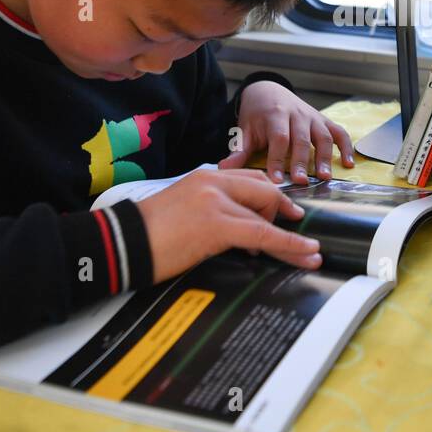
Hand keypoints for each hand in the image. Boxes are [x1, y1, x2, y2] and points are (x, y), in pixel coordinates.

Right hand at [137, 168, 320, 281]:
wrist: (121, 243)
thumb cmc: (148, 235)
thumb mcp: (183, 210)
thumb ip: (211, 210)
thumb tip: (238, 231)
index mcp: (204, 176)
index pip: (251, 179)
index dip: (274, 197)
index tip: (289, 212)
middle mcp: (213, 182)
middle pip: (265, 191)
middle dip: (284, 214)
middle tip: (297, 237)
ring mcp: (215, 201)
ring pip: (267, 215)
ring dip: (292, 238)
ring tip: (310, 255)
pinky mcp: (216, 225)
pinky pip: (262, 233)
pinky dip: (287, 243)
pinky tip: (303, 252)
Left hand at [219, 80, 354, 182]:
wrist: (267, 90)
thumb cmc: (256, 115)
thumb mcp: (245, 130)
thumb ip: (239, 151)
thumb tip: (225, 170)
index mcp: (275, 115)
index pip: (279, 139)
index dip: (278, 160)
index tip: (276, 181)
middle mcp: (297, 114)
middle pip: (302, 139)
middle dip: (302, 161)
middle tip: (302, 181)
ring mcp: (313, 117)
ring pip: (323, 136)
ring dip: (326, 157)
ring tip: (325, 177)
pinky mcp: (323, 120)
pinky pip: (339, 132)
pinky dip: (347, 147)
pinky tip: (349, 164)